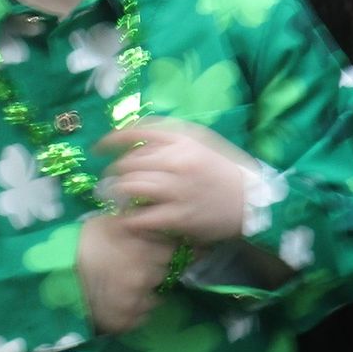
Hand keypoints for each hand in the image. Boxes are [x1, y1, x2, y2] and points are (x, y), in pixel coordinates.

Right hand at [75, 213, 177, 334]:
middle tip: (134, 267)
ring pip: (156, 297)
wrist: (53, 272)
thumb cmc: (82, 242)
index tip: (153, 251)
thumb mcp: (113, 223)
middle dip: (154, 270)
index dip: (162, 249)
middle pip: (165, 273)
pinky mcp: (125, 321)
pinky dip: (133, 311)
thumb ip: (139, 224)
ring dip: (145, 292)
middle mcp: (146, 274)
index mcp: (145, 247)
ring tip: (124, 286)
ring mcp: (136, 300)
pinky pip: (141, 316)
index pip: (172, 250)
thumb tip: (158, 222)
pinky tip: (118, 301)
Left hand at [97, 120, 252, 244]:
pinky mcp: (178, 217)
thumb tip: (139, 135)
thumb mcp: (204, 141)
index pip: (137, 132)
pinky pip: (141, 217)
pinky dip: (129, 218)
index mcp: (184, 140)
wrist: (253, 201)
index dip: (112, 139)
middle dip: (112, 171)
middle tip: (108, 179)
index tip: (99, 148)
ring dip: (116, 193)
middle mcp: (178, 161)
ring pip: (130, 188)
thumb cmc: (226, 170)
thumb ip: (173, 136)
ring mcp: (177, 190)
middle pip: (128, 162)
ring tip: (113, 198)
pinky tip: (127, 219)